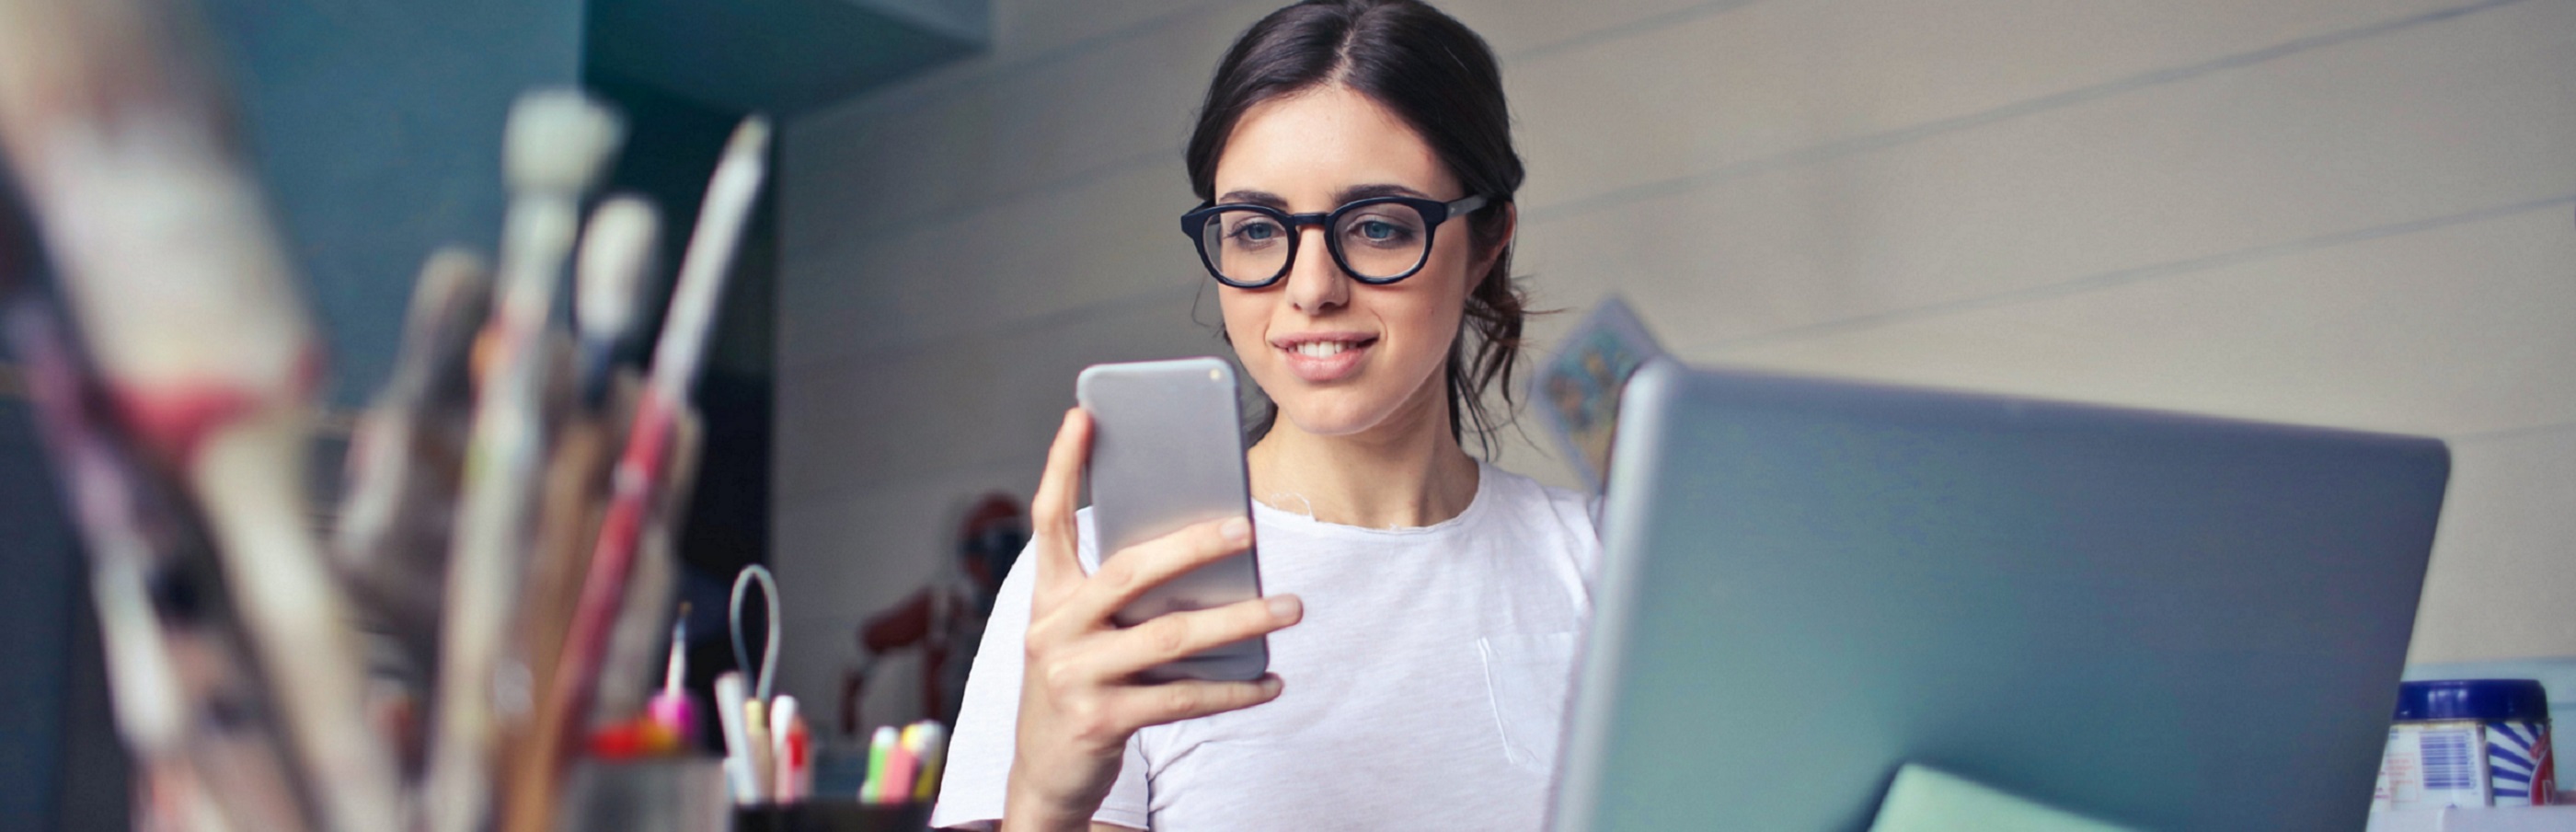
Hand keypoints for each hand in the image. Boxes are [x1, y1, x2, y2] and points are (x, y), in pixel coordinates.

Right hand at [1000, 409, 1300, 831]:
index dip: (1061, 465)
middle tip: (1246, 528)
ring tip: (1290, 606)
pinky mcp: (1101, 720)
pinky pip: (1183, 698)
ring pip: (1170, 636)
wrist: (1044, 774)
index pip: (1048, 520)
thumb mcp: (1083, 634)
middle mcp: (1052, 629)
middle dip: (1191, 546)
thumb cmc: (1079, 685)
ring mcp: (1074, 676)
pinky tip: (1271, 680)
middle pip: (1128, 572)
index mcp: (1047, 597)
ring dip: (1239, 620)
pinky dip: (1234, 691)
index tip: (1083, 415)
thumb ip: (1122, 596)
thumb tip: (1207, 557)